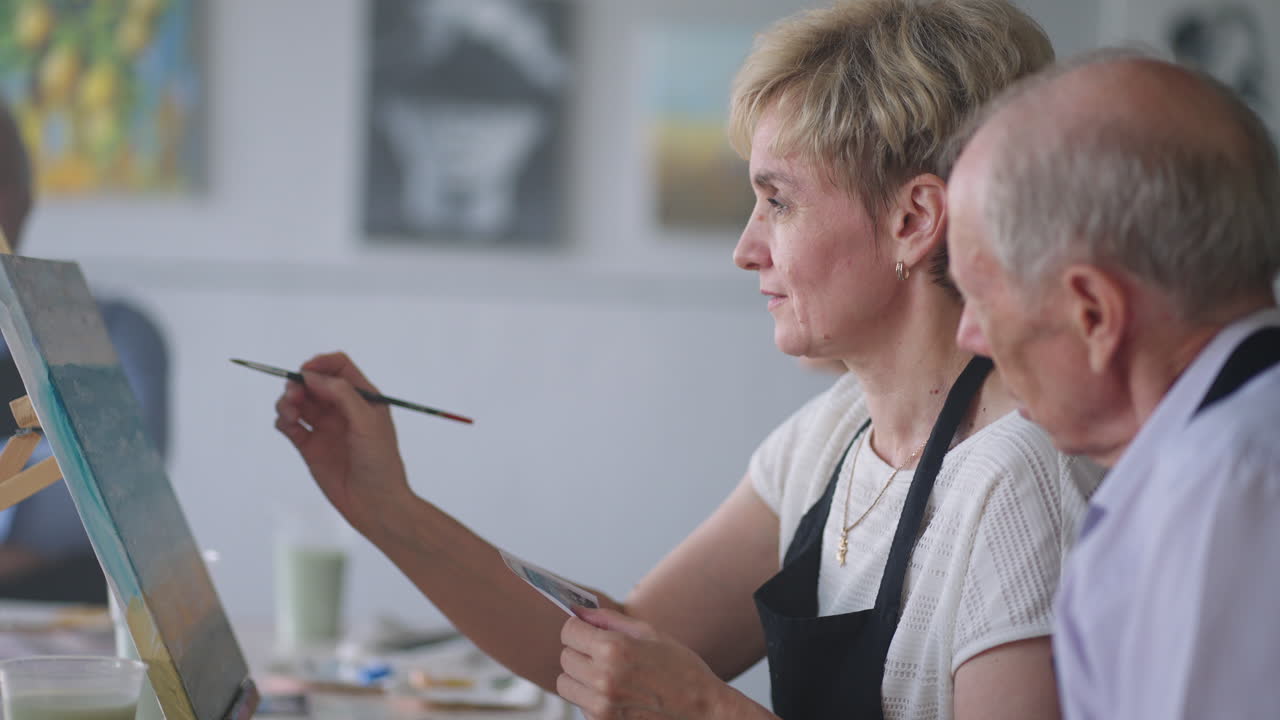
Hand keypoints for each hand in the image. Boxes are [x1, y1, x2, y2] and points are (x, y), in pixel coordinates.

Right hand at [274, 352, 410, 535]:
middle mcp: (342, 410)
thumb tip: (312, 376)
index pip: (339, 368)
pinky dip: (283, 420)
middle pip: (314, 383)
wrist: (375, 503)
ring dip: (288, 401)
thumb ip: (342, 395)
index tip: (306, 371)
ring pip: (299, 403)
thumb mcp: (367, 422)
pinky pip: (290, 426)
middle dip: (299, 383)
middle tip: (293, 394)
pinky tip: (287, 424)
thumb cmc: (380, 461)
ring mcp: (325, 428)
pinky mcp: (310, 447)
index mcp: (363, 399)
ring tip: (289, 412)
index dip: (321, 364)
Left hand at [558, 608, 732, 719]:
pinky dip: (591, 699)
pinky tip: (617, 696)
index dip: (578, 629)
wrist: (703, 712)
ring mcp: (602, 707)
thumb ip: (609, 619)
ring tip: (607, 676)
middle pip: (565, 658)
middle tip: (602, 655)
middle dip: (579, 652)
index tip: (589, 632)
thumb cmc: (682, 670)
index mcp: (614, 649)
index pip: (569, 632)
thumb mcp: (650, 633)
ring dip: (580, 678)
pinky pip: (580, 706)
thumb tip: (579, 610)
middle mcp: (603, 679)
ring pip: (566, 685)